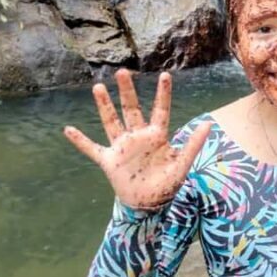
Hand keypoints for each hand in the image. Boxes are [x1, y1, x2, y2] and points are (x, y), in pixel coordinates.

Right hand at [64, 69, 210, 208]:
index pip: (160, 110)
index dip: (163, 93)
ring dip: (104, 106)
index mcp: (157, 135)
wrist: (148, 205)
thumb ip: (193, 144)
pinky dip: (80, 141)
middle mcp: (138, 136)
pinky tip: (68, 130)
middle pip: (131, 109)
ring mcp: (122, 147)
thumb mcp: (182, 164)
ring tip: (97, 86)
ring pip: (111, 121)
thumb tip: (208, 124)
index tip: (165, 74)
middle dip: (127, 91)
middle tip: (123, 71)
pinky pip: (92, 149)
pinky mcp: (109, 161)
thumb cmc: (167, 184)